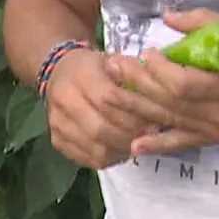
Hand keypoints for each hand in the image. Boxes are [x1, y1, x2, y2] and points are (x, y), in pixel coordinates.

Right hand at [44, 48, 173, 169]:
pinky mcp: (56, 140)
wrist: (60, 73)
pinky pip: (87, 158)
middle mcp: (63, 99)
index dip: (133, 114)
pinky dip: (109, 158)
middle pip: (100, 128)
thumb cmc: (96, 67)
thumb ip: (136, 76)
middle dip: (130, 136)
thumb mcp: (116, 60)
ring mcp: (56, 122)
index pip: (108, 99)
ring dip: (122, 150)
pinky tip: (122, 150)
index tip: (155, 121)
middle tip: (150, 138)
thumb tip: (162, 96)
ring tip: (139, 146)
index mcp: (80, 74)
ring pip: (95, 148)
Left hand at [104, 7, 218, 157]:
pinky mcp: (218, 138)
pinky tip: (133, 145)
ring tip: (108, 95)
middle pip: (170, 102)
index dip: (159, 71)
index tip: (145, 52)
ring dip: (137, 110)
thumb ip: (205, 24)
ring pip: (170, 122)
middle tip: (112, 66)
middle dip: (137, 85)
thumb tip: (167, 17)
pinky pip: (183, 144)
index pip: (184, 83)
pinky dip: (158, 145)